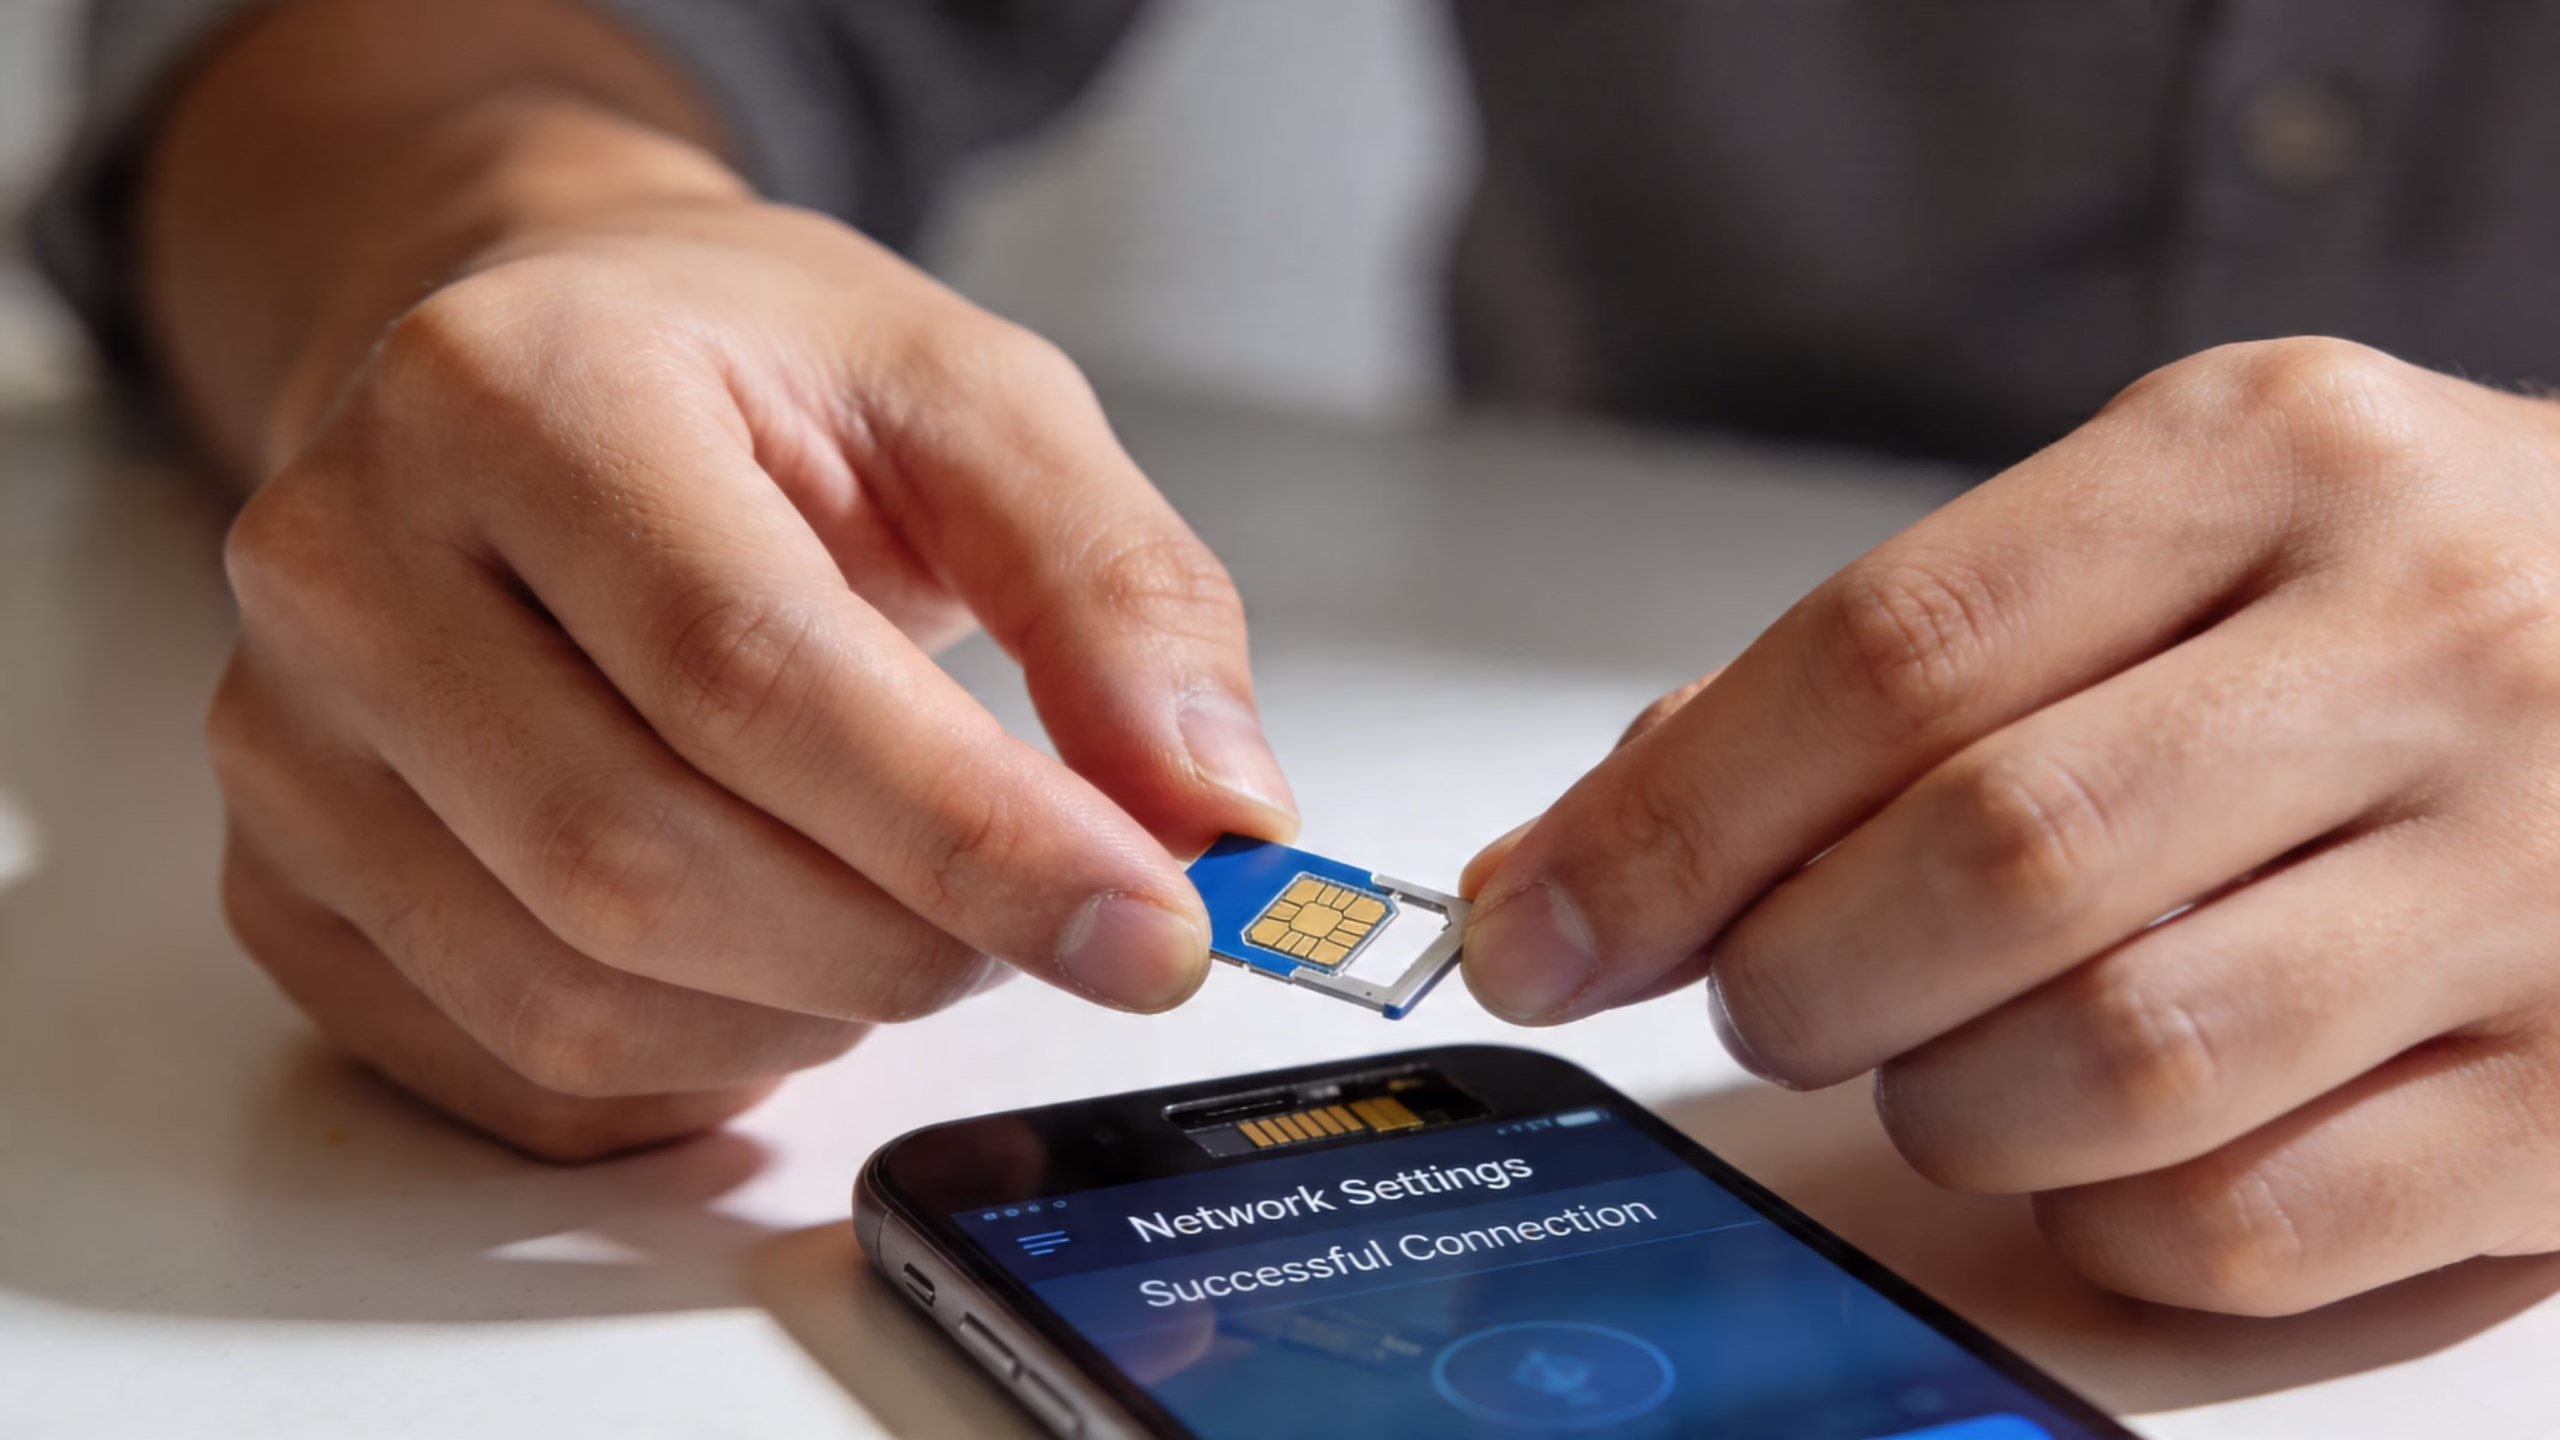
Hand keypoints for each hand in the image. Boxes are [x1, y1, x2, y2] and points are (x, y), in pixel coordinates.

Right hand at [209, 188, 1294, 1158]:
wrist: (541, 378)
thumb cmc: (749, 383)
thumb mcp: (974, 407)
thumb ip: (1116, 591)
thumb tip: (1214, 809)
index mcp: (519, 393)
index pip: (743, 670)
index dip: (967, 831)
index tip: (1149, 927)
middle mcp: (347, 562)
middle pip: (641, 861)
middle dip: (905, 939)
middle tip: (1051, 918)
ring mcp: (286, 741)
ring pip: (574, 997)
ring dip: (812, 1008)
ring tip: (907, 905)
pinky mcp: (288, 884)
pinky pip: (515, 1067)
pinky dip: (701, 1062)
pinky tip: (773, 951)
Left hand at [1463, 338, 2559, 1313]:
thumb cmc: (2398, 599)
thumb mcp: (2167, 528)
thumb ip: (1894, 668)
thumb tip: (1599, 839)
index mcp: (2264, 462)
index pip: (1887, 654)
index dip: (1668, 821)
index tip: (1543, 924)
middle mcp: (2420, 644)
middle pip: (1984, 863)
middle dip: (1796, 972)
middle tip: (1769, 987)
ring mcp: (2530, 875)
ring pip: (2109, 1064)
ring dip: (1948, 1102)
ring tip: (1956, 1053)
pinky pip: (2241, 1223)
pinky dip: (2105, 1216)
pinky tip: (2112, 1140)